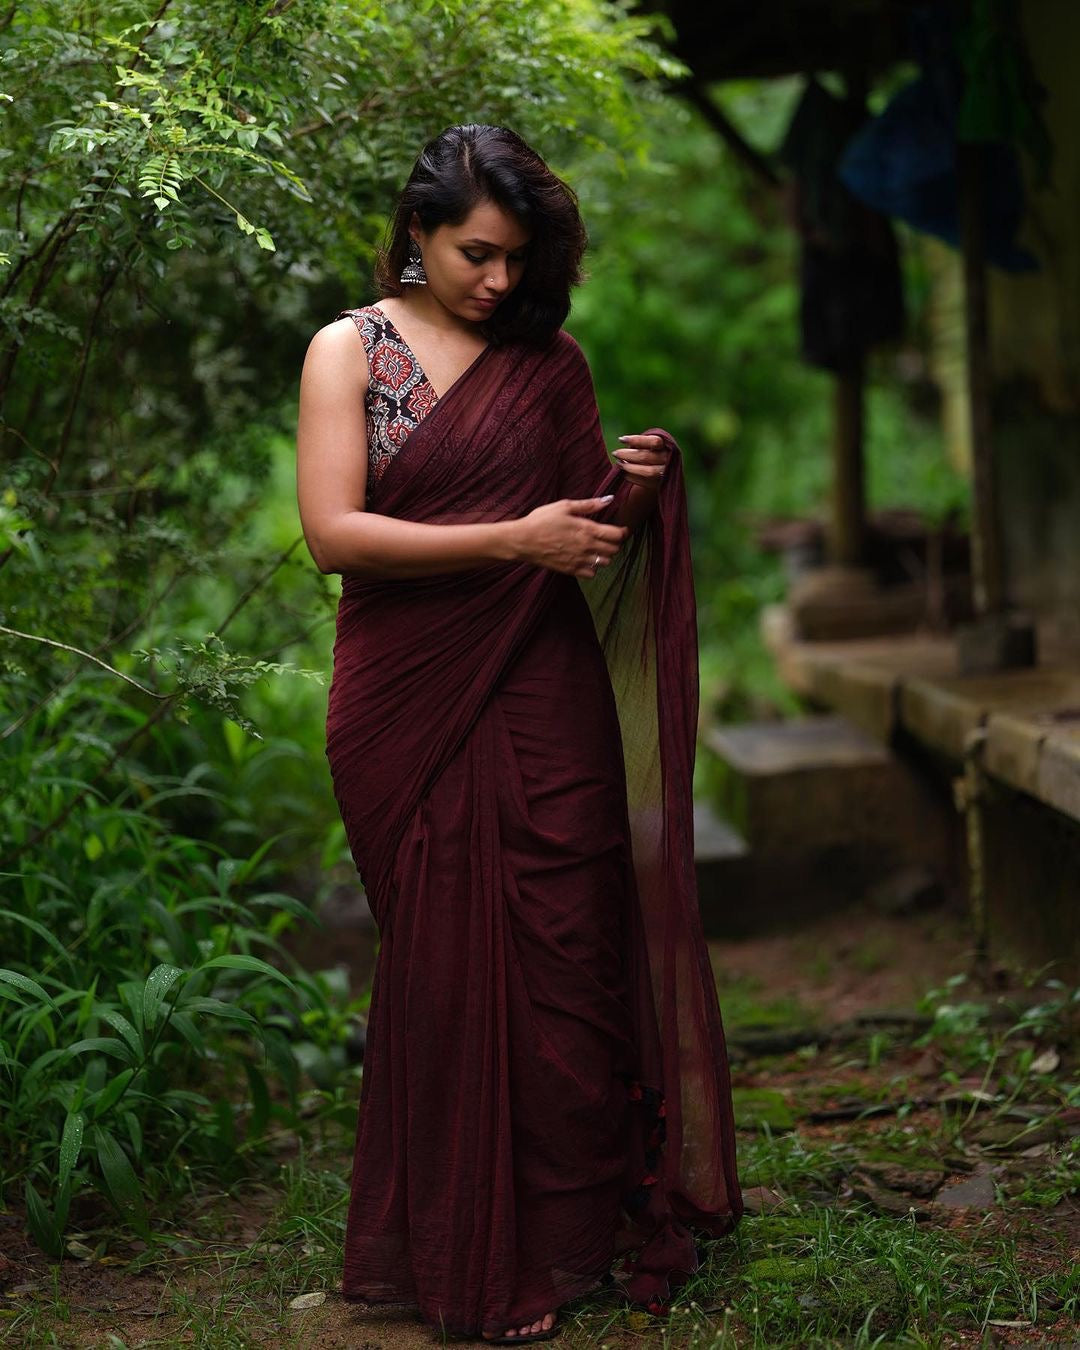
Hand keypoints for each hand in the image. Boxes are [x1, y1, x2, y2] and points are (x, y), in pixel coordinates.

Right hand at [514, 496, 629, 577]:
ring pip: (605, 563)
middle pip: (614, 550)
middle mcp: (586, 547)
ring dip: (605, 556)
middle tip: (608, 538)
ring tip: (597, 549)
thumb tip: (609, 499)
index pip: (617, 535)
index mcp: (587, 529)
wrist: (523, 540)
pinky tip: (586, 560)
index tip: (621, 529)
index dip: (623, 532)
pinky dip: (593, 568)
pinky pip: (591, 574)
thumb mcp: (565, 506)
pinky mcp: (571, 570)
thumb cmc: (541, 520)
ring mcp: (579, 560)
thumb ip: (589, 505)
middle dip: (615, 544)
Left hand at [612, 433, 669, 488]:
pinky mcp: (662, 484)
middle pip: (646, 457)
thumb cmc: (655, 452)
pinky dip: (633, 478)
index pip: (654, 441)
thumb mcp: (651, 444)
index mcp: (667, 445)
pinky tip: (624, 474)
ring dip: (630, 468)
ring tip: (619, 464)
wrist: (668, 468)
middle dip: (628, 455)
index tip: (621, 440)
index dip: (637, 440)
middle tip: (615, 453)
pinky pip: (646, 482)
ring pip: (647, 471)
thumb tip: (623, 441)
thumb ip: (642, 443)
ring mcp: (667, 473)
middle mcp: (669, 459)